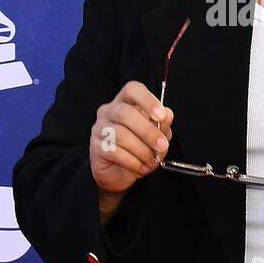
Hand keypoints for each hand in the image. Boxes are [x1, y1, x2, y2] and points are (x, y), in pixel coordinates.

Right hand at [91, 80, 173, 194]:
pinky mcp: (95, 147)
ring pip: (121, 134)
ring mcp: (99, 128)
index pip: (132, 90)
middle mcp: (109, 110)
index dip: (147, 100)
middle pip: (126, 113)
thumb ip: (162, 124)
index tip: (161, 116)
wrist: (120, 173)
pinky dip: (132, 161)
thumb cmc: (139, 148)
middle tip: (162, 146)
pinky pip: (114, 151)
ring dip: (142, 150)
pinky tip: (141, 167)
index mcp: (125, 101)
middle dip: (148, 132)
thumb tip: (168, 114)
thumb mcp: (156, 135)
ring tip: (152, 160)